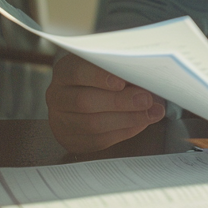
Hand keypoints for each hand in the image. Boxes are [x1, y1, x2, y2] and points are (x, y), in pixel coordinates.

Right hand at [47, 53, 166, 152]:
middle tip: (146, 99)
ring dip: (126, 119)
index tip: (122, 82)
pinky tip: (140, 123)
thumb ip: (120, 70)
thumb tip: (145, 78)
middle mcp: (57, 96)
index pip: (77, 72)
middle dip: (120, 102)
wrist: (83, 99)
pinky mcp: (71, 141)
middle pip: (84, 102)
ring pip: (92, 124)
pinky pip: (98, 140)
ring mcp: (60, 121)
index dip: (99, 77)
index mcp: (63, 72)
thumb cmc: (100, 78)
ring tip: (150, 113)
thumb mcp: (105, 66)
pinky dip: (124, 132)